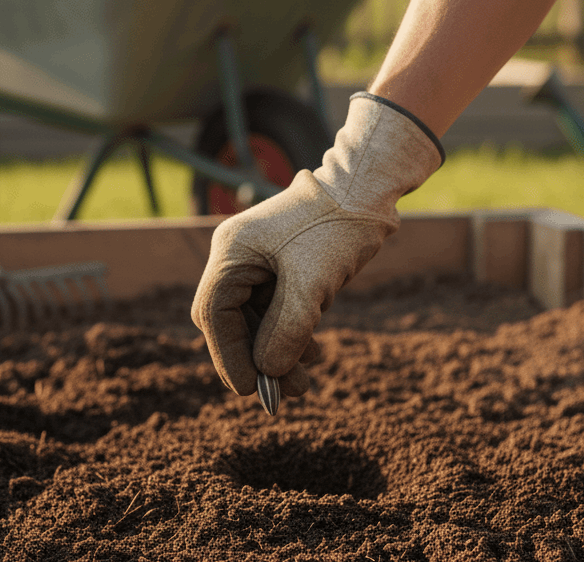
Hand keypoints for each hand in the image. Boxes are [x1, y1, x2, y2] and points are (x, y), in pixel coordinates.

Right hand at [191, 94, 443, 398]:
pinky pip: (275, 309)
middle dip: (256, 358)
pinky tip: (315, 353)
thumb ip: (287, 329)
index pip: (215, 314)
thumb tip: (267, 370)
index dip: (228, 356)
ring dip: (278, 351)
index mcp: (231, 252)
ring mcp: (257, 261)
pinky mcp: (280, 267)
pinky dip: (292, 333)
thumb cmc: (338, 228)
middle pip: (231, 320)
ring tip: (307, 380)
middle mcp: (236, 256)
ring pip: (256, 320)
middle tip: (282, 395)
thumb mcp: (313, 284)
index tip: (249, 390)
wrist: (369, 190)